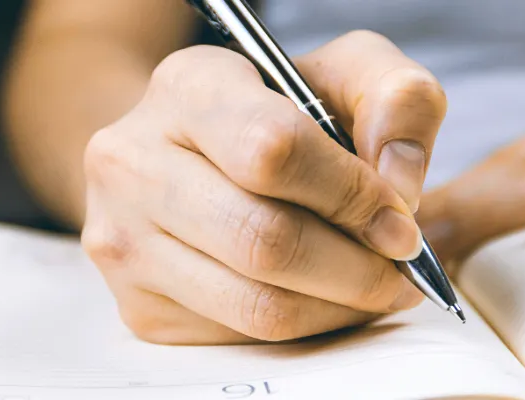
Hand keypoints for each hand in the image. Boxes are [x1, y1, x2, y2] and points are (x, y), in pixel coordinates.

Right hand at [80, 31, 447, 343]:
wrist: (186, 156)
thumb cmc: (276, 115)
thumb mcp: (343, 76)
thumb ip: (397, 99)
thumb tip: (398, 184)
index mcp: (187, 86)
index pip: (272, 150)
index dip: (351, 194)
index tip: (399, 219)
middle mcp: (133, 162)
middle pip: (265, 240)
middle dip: (356, 266)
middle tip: (398, 267)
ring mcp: (125, 241)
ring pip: (257, 304)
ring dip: (339, 306)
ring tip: (372, 285)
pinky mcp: (139, 308)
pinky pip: (242, 338)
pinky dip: (305, 327)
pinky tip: (322, 297)